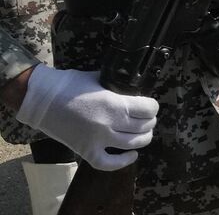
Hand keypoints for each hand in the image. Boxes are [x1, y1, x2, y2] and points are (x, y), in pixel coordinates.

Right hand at [17, 67, 158, 171]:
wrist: (41, 99)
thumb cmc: (69, 85)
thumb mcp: (99, 79)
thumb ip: (117, 86)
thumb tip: (133, 89)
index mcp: (113, 103)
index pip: (148, 109)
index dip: (152, 107)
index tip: (150, 106)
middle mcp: (108, 123)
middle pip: (144, 127)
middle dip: (149, 122)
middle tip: (146, 119)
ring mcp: (97, 140)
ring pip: (133, 144)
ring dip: (143, 138)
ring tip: (142, 133)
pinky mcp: (85, 151)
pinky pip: (108, 163)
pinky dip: (122, 162)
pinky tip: (131, 154)